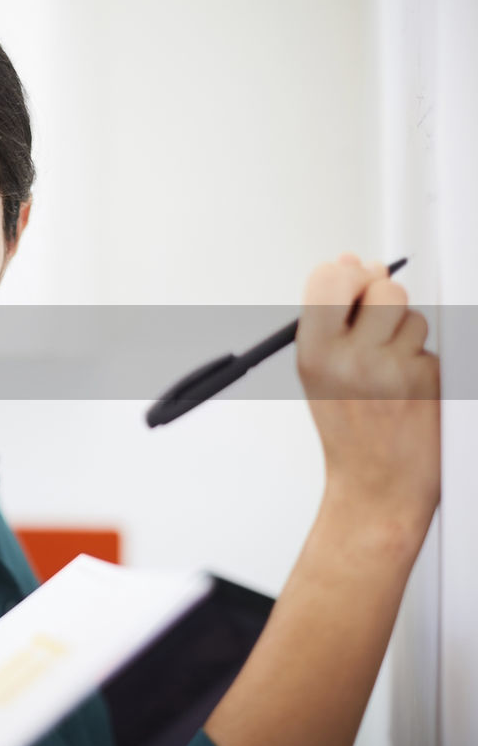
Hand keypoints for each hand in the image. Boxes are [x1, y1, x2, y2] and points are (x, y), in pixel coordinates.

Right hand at [296, 253, 439, 534]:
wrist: (375, 484)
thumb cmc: (347, 427)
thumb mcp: (319, 370)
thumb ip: (332, 314)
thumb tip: (352, 261)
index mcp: (314, 352)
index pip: (330, 278)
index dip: (349, 276)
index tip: (353, 288)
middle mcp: (350, 358)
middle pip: (385, 289)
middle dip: (385, 300)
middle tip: (376, 325)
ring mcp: (393, 369)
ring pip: (414, 316)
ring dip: (406, 333)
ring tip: (389, 366)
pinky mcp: (429, 379)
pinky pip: (431, 346)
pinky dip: (422, 360)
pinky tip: (408, 386)